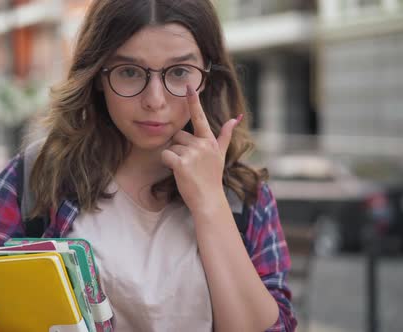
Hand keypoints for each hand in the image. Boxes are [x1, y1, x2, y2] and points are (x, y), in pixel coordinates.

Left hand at [161, 85, 240, 213]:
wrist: (209, 200)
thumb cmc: (212, 178)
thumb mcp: (221, 154)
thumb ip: (226, 135)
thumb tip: (236, 118)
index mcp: (210, 141)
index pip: (200, 117)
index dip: (194, 102)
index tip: (189, 86)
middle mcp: (202, 144)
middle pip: (178, 135)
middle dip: (179, 147)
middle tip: (189, 163)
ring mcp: (192, 153)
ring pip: (171, 146)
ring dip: (173, 157)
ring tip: (186, 169)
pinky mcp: (182, 163)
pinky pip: (166, 155)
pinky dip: (167, 163)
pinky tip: (177, 172)